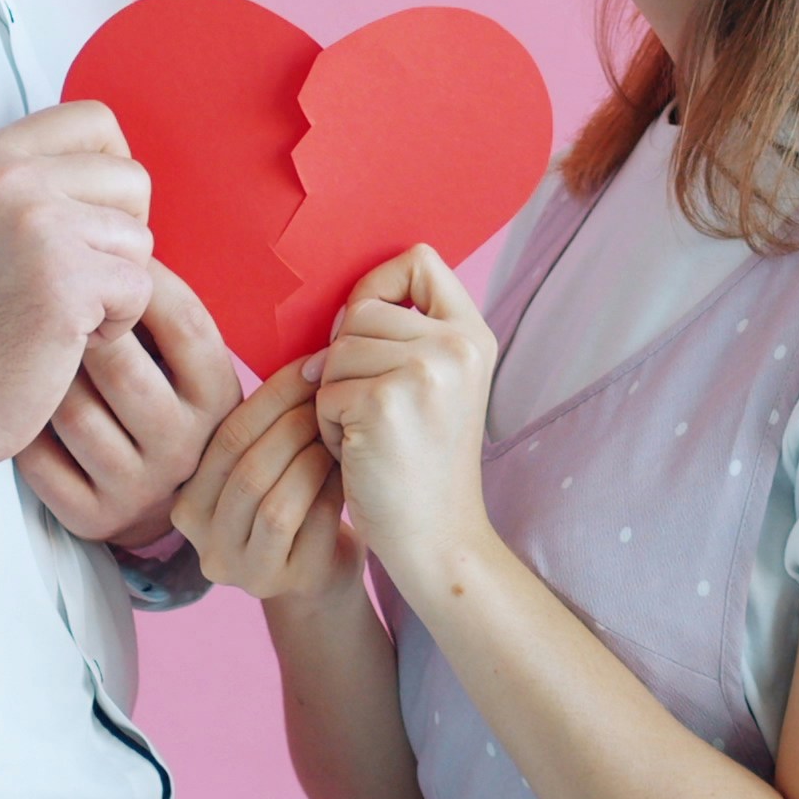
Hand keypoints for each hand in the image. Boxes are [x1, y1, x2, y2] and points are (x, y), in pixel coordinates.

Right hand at [0, 102, 157, 504]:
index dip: (111, 171)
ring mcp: (35, 223)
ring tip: (60, 309)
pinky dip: (116, 324)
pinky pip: (141, 287)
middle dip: (119, 237)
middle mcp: (7, 175)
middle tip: (70, 277)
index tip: (84, 222)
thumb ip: (44, 179)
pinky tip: (67, 337)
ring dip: (115, 284)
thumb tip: (125, 163)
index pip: (95, 120)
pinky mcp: (65, 277)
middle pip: (131, 178)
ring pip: (141, 238)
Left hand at [23, 260, 247, 545]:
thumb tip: (123, 201)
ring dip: (44, 369)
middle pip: (121, 363)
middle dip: (78, 321)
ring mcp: (140, 487)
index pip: (187, 323)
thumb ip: (161, 301)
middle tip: (47, 294)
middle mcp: (187, 447)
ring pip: (72, 409)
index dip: (141, 280)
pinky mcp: (92, 517)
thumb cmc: (151, 392)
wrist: (144, 496)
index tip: (100, 249)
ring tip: (31, 342)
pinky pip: (40, 457)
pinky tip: (22, 395)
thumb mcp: (179, 356)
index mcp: (218, 396)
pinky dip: (23, 422)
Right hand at [171, 358, 358, 601]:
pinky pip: (307, 525)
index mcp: (187, 501)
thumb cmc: (293, 504)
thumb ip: (264, 426)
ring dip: (312, 457)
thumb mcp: (264, 466)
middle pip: (247, 466)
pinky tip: (348, 469)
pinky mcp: (283, 584)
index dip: (273, 395)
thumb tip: (310, 358)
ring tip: (341, 431)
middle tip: (335, 396)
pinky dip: (329, 489)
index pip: (225, 436)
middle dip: (296, 422)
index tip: (313, 364)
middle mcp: (203, 540)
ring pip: (273, 500)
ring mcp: (241, 568)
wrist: (319, 575)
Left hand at [308, 245, 502, 586]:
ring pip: (336, 351)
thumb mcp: (437, 385)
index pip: (420, 260)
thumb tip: (340, 310)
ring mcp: (423, 371)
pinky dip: (329, 425)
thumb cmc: (422, 462)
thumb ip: (407, 336)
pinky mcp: (384, 402)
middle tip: (377, 411)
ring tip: (371, 435)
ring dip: (337, 395)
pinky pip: (325, 390)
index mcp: (473, 334)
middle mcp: (457, 345)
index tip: (371, 333)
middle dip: (349, 360)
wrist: (436, 538)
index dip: (381, 287)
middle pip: (361, 309)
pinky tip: (361, 454)